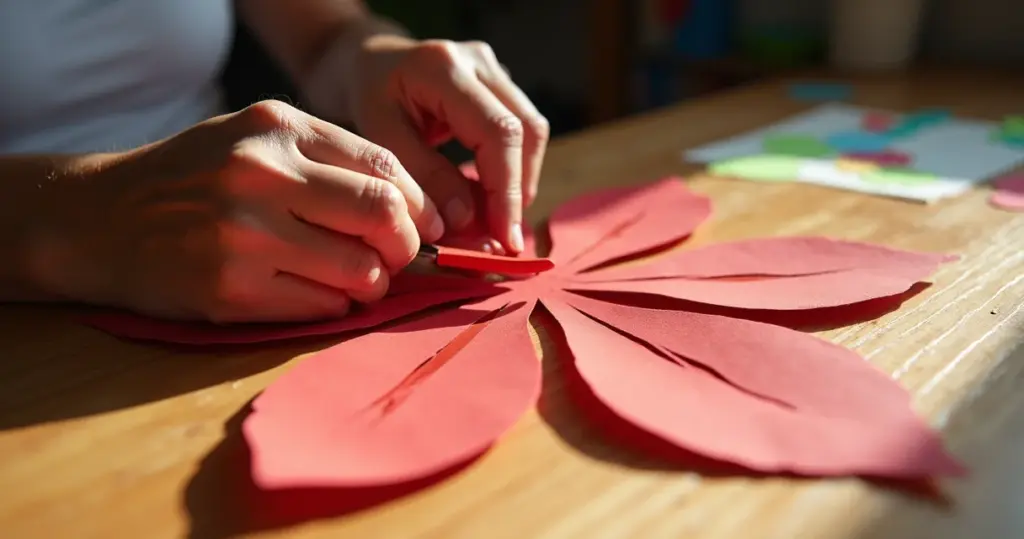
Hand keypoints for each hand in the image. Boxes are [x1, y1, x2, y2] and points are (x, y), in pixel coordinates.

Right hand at [37, 100, 443, 322]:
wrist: (99, 219)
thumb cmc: (193, 179)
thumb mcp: (255, 140)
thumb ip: (328, 161)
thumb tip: (413, 208)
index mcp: (278, 129)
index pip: (386, 168)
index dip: (419, 205)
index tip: (425, 227)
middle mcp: (262, 174)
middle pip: (383, 217)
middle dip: (407, 247)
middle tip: (397, 259)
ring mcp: (244, 235)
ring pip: (361, 271)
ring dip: (372, 283)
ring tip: (354, 279)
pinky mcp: (231, 290)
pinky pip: (323, 307)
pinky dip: (335, 305)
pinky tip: (315, 293)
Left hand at [345, 36, 549, 254]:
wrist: (368, 62)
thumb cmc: (366, 98)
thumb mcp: (378, 137)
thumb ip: (424, 176)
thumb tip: (467, 219)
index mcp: (444, 68)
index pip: (497, 132)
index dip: (505, 191)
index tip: (504, 238)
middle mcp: (478, 61)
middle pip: (526, 130)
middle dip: (517, 190)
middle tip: (503, 238)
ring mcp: (495, 70)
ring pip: (532, 131)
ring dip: (519, 181)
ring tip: (497, 220)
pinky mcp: (501, 85)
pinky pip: (522, 130)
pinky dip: (512, 169)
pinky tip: (492, 197)